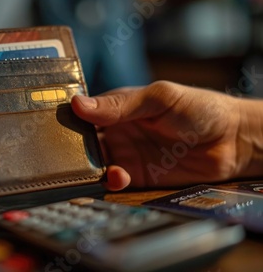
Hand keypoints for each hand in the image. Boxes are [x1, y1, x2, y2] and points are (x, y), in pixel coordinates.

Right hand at [71, 81, 262, 189]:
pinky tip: (118, 177)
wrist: (233, 141)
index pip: (82, 113)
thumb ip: (120, 105)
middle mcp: (116, 131)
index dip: (66, 120)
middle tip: (58, 155)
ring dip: (87, 168)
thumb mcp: (159, 98)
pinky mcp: (137, 176)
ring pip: (93, 163)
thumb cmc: (200, 108)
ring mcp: (125, 154)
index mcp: (117, 107)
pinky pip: (113, 181)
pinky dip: (109, 181)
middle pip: (82, 141)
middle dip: (70, 148)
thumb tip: (78, 104)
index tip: (48, 128)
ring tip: (87, 169)